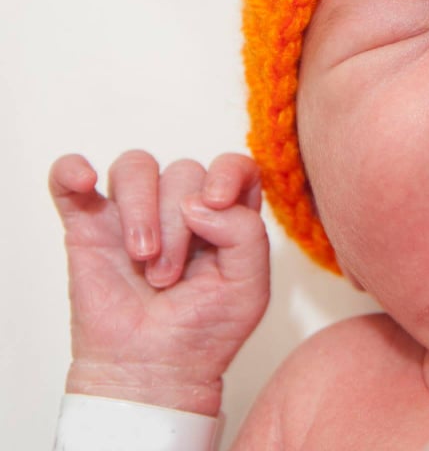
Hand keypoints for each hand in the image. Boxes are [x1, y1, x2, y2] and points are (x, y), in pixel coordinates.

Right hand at [50, 151, 269, 416]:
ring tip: (141, 257)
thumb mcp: (249, 287)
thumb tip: (201, 201)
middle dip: (177, 224)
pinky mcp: (88, 225)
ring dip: (140, 210)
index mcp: (224, 213)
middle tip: (168, 276)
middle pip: (184, 171)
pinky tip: (84, 181)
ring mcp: (133, 212)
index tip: (216, 200)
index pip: (232, 166)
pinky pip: (69, 180)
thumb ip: (246, 234)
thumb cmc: (204, 331)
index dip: (227, 172)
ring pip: (136, 167)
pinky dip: (72, 170)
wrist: (150, 373)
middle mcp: (181, 204)